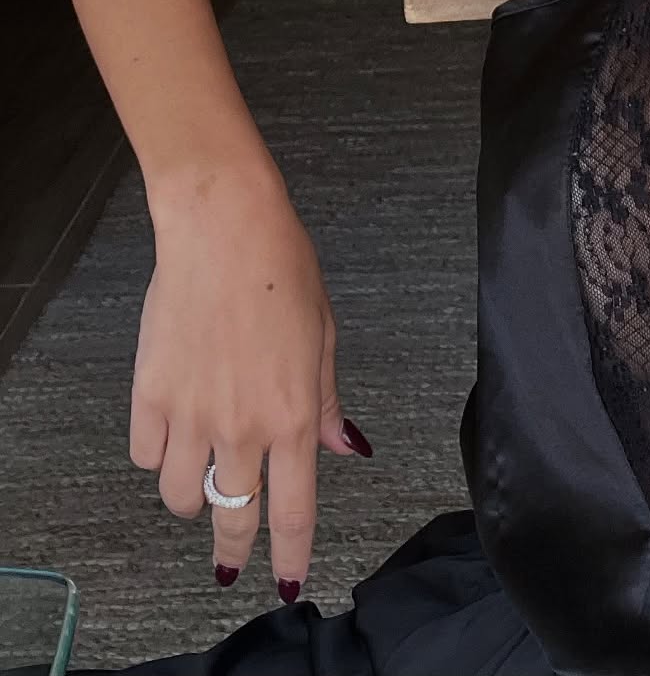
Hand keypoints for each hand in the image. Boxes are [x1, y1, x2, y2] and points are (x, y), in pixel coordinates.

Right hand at [130, 176, 371, 596]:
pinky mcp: (149, 394)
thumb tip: (342, 448)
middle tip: (233, 560)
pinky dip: (155, 455)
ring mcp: (190, 415)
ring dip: (191, 496)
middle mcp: (241, 427)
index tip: (290, 582)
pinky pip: (143, 455)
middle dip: (234, 548)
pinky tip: (170, 434)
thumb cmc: (284, 269)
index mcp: (293, 415)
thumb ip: (326, 401)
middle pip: (232, 516)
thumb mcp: (325, 334)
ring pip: (177, 496)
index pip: (294, 511)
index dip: (291, 555)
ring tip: (202, 475)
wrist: (224, 230)